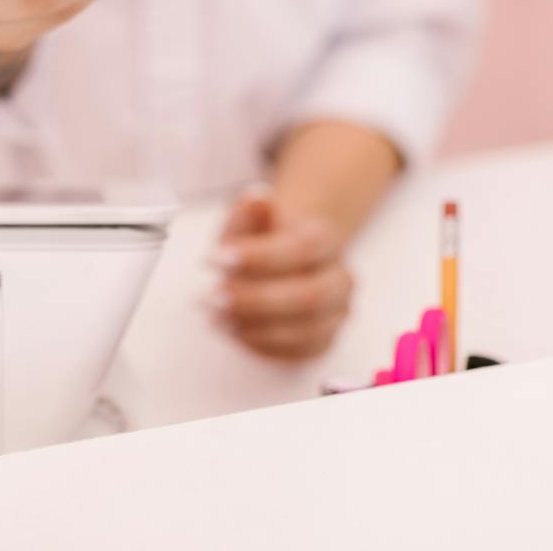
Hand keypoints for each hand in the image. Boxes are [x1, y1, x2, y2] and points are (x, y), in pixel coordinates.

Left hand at [209, 188, 354, 360]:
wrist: (287, 259)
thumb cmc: (265, 240)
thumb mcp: (249, 220)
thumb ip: (248, 212)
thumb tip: (255, 198)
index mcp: (326, 239)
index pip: (302, 250)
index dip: (258, 257)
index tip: (216, 258)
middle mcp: (340, 279)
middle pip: (309, 297)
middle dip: (255, 301)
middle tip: (212, 298)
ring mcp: (336, 314)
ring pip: (304, 331)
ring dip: (254, 328)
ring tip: (216, 317)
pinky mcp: (324, 343)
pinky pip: (296, 354)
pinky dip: (261, 346)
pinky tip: (234, 331)